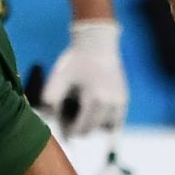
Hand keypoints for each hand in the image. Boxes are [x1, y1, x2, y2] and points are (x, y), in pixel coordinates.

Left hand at [42, 19, 127, 135]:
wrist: (97, 43)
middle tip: (68, 114)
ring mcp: (120, 102)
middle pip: (92, 130)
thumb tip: (51, 122)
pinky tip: (93, 111)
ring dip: (93, 125)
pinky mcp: (124, 99)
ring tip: (82, 110)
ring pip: (105, 128)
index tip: (60, 123)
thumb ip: (50, 102)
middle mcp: (111, 104)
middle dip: (78, 127)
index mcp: (94, 99)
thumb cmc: (74, 61)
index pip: (81, 129)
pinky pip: (115, 122)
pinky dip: (104, 122)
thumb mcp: (57, 79)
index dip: (68, 131)